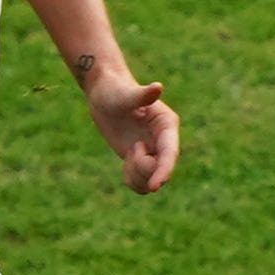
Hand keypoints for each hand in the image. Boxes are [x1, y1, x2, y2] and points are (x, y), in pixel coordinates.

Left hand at [78, 55, 180, 193]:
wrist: (104, 95)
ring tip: (127, 153)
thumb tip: (158, 87)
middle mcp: (164, 141)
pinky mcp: (141, 160)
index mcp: (167, 125)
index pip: (170, 153)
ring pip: (151, 180)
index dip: (164, 171)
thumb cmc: (114, 90)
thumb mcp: (125, 94)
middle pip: (160, 170)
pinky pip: (141, 183)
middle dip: (142, 166)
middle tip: (131, 148)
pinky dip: (132, 180)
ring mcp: (153, 152)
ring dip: (137, 175)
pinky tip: (125, 162)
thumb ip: (142, 95)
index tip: (155, 186)